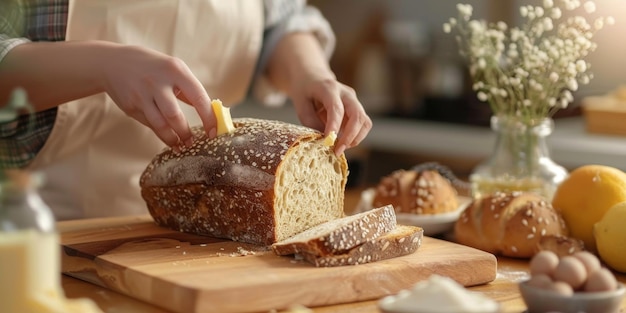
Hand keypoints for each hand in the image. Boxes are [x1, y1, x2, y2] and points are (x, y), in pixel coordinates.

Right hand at [100, 44, 214, 146]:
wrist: (112, 62)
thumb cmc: (153, 67)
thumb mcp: (172, 69)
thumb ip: (189, 90)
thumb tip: (210, 114)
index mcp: (175, 70)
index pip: (199, 98)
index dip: (209, 118)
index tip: (214, 132)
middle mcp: (157, 82)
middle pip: (175, 116)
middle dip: (186, 133)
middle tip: (193, 142)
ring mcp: (141, 94)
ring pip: (160, 125)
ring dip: (172, 139)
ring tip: (181, 145)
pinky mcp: (130, 105)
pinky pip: (149, 124)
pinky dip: (160, 133)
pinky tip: (167, 137)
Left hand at [290, 75, 371, 155]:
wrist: (313, 77)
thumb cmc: (305, 90)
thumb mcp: (300, 103)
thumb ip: (309, 121)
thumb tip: (323, 139)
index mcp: (329, 88)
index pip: (336, 108)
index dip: (334, 126)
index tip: (328, 141)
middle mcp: (346, 93)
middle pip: (357, 115)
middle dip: (349, 136)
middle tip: (337, 151)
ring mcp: (354, 101)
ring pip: (364, 121)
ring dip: (355, 138)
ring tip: (340, 148)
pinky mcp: (357, 109)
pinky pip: (363, 125)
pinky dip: (355, 137)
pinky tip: (343, 142)